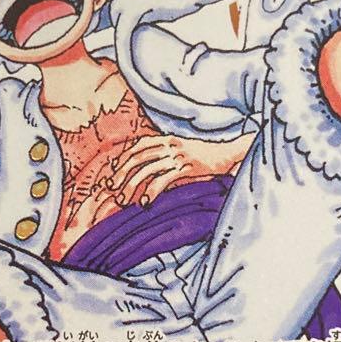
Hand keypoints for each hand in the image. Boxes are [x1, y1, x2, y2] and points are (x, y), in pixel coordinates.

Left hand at [109, 133, 253, 204]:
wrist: (229, 154)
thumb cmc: (204, 156)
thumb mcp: (182, 150)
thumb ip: (165, 155)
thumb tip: (144, 168)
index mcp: (167, 139)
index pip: (138, 146)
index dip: (123, 159)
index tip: (113, 173)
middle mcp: (170, 145)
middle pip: (138, 157)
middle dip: (122, 173)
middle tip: (111, 188)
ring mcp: (178, 155)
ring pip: (147, 169)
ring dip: (132, 185)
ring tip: (124, 200)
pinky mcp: (187, 167)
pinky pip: (164, 179)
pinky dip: (152, 191)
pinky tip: (145, 202)